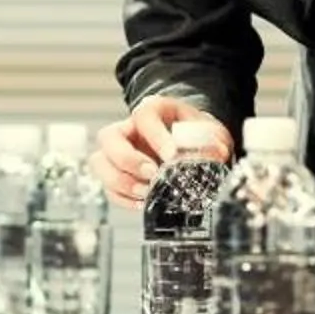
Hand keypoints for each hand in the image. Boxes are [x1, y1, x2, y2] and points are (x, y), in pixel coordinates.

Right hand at [90, 97, 229, 204]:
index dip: (155, 136)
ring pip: (100, 163)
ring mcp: (119, 153)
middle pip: (109, 138)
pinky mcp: (118, 176)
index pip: (144, 116)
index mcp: (153, 111)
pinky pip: (109, 188)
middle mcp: (129, 129)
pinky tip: (144, 202)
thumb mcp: (211, 133)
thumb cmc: (198, 136)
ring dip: (122, 182)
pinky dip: (124, 199)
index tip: (172, 155)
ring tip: (147, 192)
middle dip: (127, 160)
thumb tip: (214, 154)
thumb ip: (212, 140)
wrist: (194, 148)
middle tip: (152, 174)